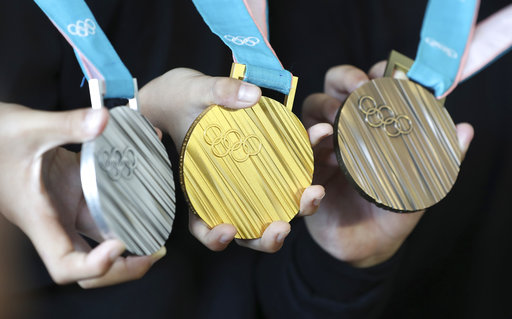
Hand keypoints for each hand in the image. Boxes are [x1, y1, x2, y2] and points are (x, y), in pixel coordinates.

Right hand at [0, 104, 164, 287]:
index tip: (119, 245)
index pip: (65, 266)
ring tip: (161, 226)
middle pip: (90, 263)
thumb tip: (103, 120)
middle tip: (156, 250)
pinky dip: (127, 202)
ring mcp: (67, 208)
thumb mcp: (30, 128)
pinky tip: (147, 185)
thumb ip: (67, 125)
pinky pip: (106, 205)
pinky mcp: (76, 191)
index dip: (95, 266)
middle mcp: (57, 220)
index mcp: (40, 218)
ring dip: (131, 235)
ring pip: (102, 235)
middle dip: (125, 264)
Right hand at [140, 68, 328, 251]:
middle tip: (282, 226)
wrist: (189, 92)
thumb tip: (253, 96)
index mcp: (197, 188)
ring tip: (314, 192)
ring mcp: (249, 180)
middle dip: (267, 237)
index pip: (202, 225)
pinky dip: (307, 157)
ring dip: (297, 208)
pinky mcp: (267, 163)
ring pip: (274, 208)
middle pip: (246, 228)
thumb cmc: (180, 99)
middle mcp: (225, 192)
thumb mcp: (192, 92)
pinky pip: (288, 169)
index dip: (214, 237)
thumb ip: (219, 92)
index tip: (229, 229)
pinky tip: (318, 134)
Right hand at [302, 63, 473, 266]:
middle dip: (341, 82)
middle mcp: (340, 133)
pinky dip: (307, 154)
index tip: (383, 73)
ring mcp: (320, 152)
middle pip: (330, 91)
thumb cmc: (392, 210)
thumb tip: (465, 129)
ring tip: (329, 128)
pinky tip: (320, 165)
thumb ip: (442, 158)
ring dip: (318, 116)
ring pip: (308, 118)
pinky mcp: (305, 174)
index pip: (363, 89)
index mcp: (365, 129)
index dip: (370, 74)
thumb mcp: (421, 184)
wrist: (367, 246)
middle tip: (358, 90)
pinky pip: (298, 160)